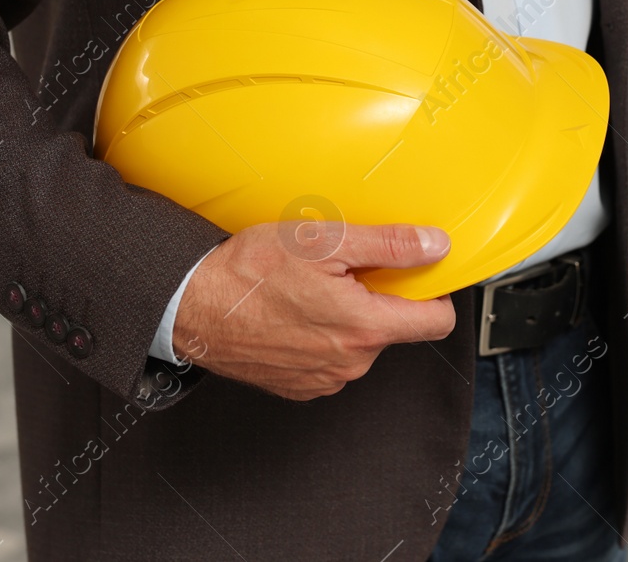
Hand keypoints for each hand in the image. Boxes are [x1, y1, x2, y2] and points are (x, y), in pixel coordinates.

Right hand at [171, 221, 456, 400]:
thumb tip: (434, 245)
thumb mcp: (324, 240)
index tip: (421, 274)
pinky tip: (296, 312)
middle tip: (343, 270)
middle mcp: (350, 363)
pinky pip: (332, 359)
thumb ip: (388, 245)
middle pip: (394, 327)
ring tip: (312, 289)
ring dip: (349, 317)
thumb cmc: (248, 272)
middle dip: (379, 297)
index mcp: (364, 327)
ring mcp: (325, 379)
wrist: (190, 306)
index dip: (435, 292)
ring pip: (361, 343)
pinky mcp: (301, 386)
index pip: (437, 322)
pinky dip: (323, 336)